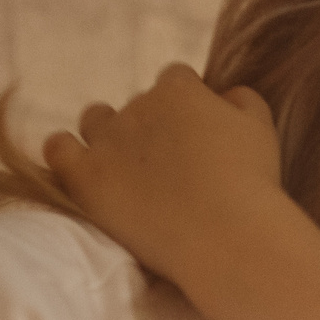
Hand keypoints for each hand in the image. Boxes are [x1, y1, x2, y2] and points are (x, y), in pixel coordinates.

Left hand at [41, 65, 290, 289]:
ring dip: (106, 134)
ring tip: (125, 169)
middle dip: (150, 128)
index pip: (176, 81)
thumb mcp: (261, 129)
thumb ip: (241, 100)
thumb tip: (224, 95)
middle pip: (138, 104)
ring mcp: (108, 141)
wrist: (227, 238)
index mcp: (180, 90)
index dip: (186, 108)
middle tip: (171, 170)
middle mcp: (139, 106)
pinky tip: (80, 169)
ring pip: (95, 119)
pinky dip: (65, 151)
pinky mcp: (85, 177)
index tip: (196, 138)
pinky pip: (58, 149)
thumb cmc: (252, 186)